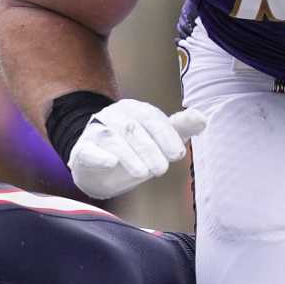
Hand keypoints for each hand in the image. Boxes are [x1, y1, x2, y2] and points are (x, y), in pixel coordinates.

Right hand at [68, 98, 206, 199]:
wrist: (99, 169)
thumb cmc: (135, 151)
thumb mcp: (160, 140)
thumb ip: (180, 127)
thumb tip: (202, 117)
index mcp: (135, 110)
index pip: (152, 118)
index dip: (166, 135)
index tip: (178, 154)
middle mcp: (114, 116)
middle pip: (133, 128)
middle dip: (149, 149)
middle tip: (162, 169)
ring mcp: (96, 131)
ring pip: (112, 138)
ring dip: (129, 155)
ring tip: (143, 173)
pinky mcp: (82, 149)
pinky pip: (88, 149)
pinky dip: (99, 156)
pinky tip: (111, 163)